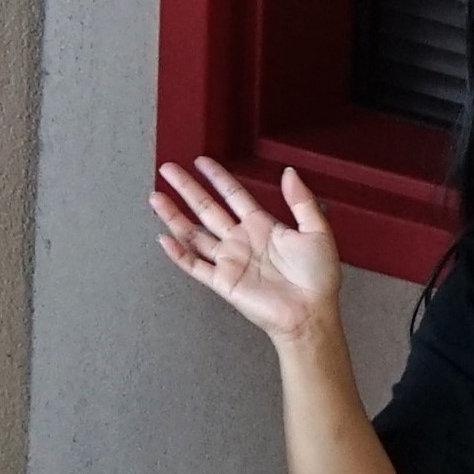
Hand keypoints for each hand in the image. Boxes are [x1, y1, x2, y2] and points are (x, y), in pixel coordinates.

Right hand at [152, 156, 344, 350]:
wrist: (311, 311)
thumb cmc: (318, 277)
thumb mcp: (317, 230)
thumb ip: (301, 200)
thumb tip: (289, 172)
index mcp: (263, 226)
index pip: (233, 195)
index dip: (217, 177)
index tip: (201, 162)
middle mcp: (241, 240)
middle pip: (206, 208)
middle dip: (186, 188)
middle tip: (168, 170)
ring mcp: (229, 260)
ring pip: (194, 233)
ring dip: (174, 216)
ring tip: (156, 198)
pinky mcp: (222, 281)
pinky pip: (194, 265)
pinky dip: (178, 253)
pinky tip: (164, 239)